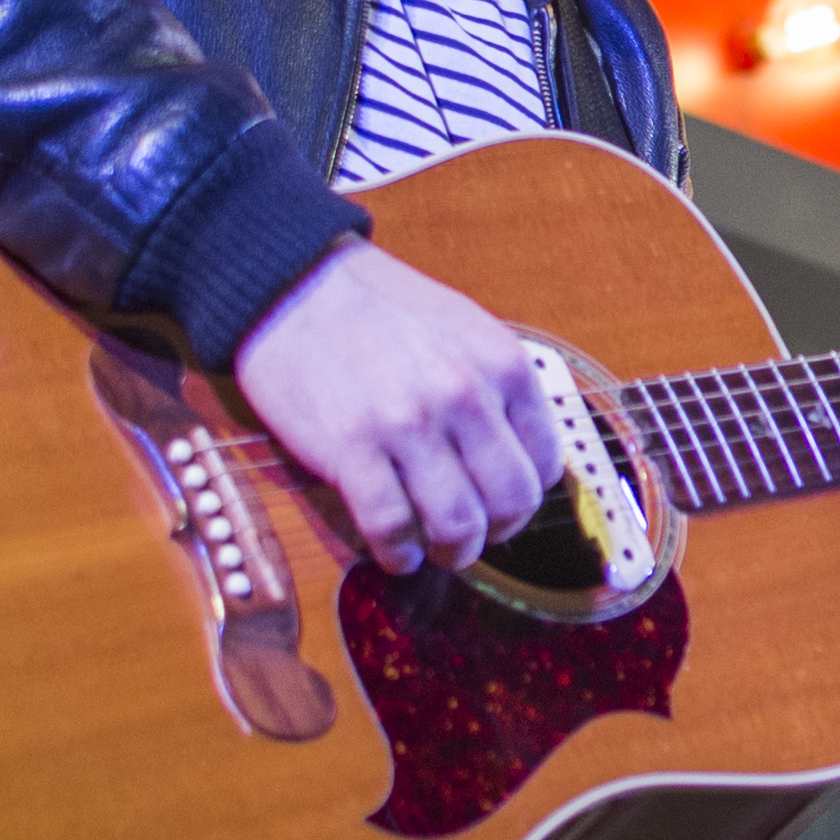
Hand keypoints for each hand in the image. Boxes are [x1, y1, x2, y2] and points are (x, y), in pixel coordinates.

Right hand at [237, 242, 560, 575]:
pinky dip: (398, 553)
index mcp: (502, 364)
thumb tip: (521, 455)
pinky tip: (395, 551)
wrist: (294, 286)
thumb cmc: (378, 308)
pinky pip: (391, 527)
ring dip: (453, 551)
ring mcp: (407, 425)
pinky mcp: (351, 449)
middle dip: (497, 533)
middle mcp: (464, 395)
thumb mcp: (465, 328)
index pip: (545, 464)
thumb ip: (498, 388)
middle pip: (511, 503)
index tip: (503, 502)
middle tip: (475, 535)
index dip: (525, 493)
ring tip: (438, 549)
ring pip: (458, 526)